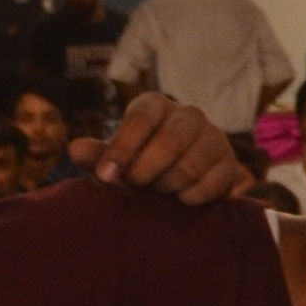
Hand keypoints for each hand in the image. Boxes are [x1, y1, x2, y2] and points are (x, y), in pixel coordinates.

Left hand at [92, 89, 251, 204]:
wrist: (175, 182)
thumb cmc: (138, 164)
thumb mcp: (114, 159)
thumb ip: (96, 155)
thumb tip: (75, 150)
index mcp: (155, 105)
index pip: (141, 119)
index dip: (122, 149)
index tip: (106, 177)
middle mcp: (189, 114)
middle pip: (169, 142)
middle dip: (145, 173)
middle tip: (134, 189)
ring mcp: (215, 137)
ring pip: (190, 165)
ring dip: (167, 187)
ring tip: (157, 193)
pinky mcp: (230, 164)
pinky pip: (212, 183)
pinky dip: (191, 197)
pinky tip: (180, 200)